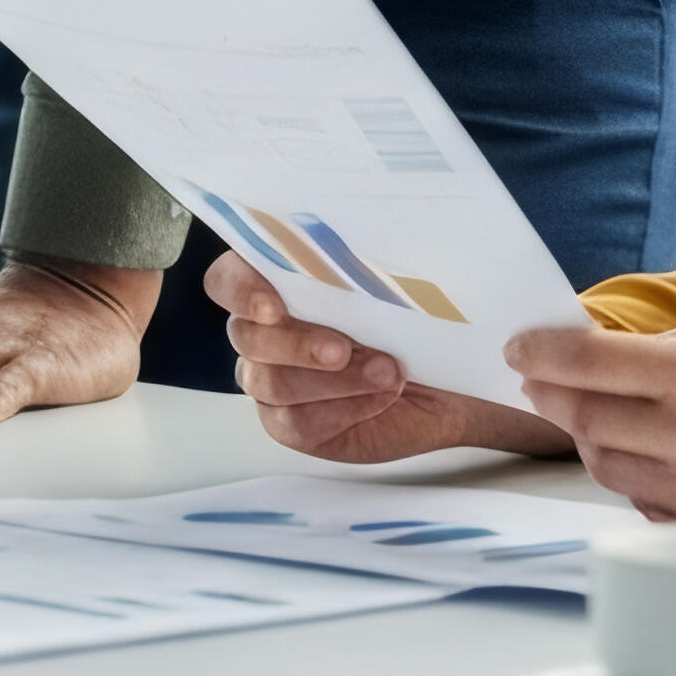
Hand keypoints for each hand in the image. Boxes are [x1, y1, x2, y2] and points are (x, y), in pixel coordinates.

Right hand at [212, 250, 571, 464]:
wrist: (449, 382)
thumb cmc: (414, 322)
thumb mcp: (392, 284)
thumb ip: (358, 266)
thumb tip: (356, 249)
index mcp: (273, 285)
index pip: (226, 282)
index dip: (241, 291)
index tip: (275, 306)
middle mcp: (262, 334)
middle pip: (246, 337)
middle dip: (296, 344)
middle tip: (342, 348)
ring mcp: (272, 382)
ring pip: (272, 383)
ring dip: (332, 380)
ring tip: (387, 373)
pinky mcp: (292, 425)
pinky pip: (299, 423)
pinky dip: (345, 408)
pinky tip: (382, 396)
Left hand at [506, 321, 675, 564]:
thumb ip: (668, 348)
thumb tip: (592, 348)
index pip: (588, 362)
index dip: (541, 354)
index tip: (519, 349)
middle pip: (583, 418)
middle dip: (558, 396)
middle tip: (549, 381)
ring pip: (605, 467)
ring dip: (596, 439)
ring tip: (621, 418)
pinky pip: (643, 505)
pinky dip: (638, 479)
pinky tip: (665, 458)